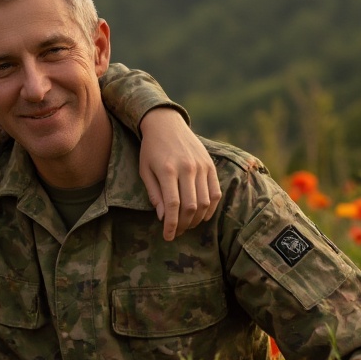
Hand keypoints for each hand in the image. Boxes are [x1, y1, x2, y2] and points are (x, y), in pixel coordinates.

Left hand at [138, 107, 221, 239]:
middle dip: (184, 225)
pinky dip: (211, 208)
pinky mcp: (210, 165)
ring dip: (197, 219)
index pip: (173, 205)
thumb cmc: (151, 149)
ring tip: (188, 225)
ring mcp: (201, 166)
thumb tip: (163, 217)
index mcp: (167, 170)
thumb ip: (154, 194)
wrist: (166, 123)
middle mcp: (187, 168)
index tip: (168, 236)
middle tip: (178, 232)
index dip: (172, 225)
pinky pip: (215, 192)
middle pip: (191, 207)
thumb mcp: (144, 170)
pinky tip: (202, 215)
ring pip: (205, 202)